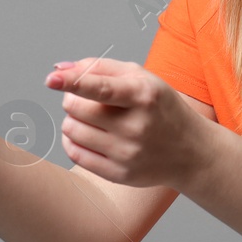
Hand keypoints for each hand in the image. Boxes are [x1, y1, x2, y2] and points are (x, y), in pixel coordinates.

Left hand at [45, 58, 209, 188]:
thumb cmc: (160, 107)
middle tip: (86, 98)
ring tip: (92, 118)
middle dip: (73, 98)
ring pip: (71, 129)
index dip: (73, 82)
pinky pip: (75, 153)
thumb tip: (58, 69)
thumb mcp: (141, 78)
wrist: (191, 151)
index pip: (101, 88)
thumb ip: (100, 68)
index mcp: (144, 96)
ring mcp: (127, 153)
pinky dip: (72, 140)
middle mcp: (136, 126)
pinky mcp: (119, 174)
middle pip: (76, 107)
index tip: (51, 78)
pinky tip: (87, 135)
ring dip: (72, 119)